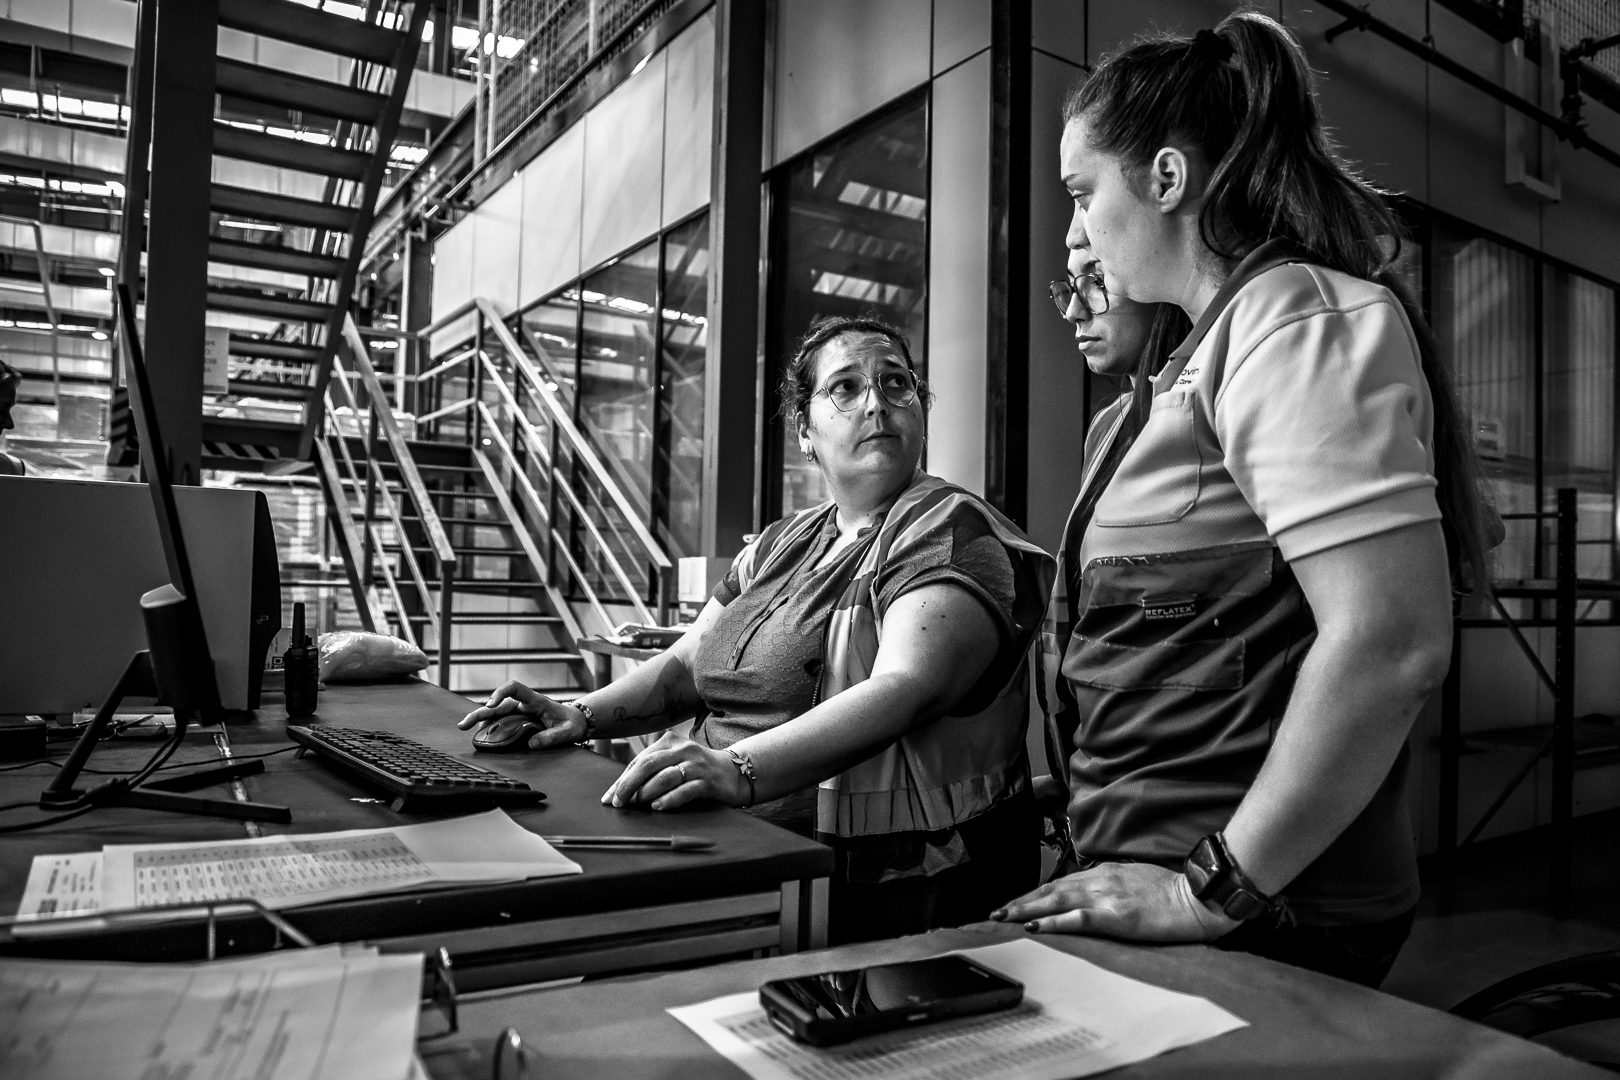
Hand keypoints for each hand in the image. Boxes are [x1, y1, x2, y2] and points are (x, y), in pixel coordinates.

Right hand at [457, 680, 586, 748]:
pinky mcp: (518, 721)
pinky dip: (489, 726)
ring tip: (464, 727)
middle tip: (464, 724)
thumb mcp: (567, 732)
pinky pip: (500, 721)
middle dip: (480, 711)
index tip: (492, 704)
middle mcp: (524, 704)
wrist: (576, 722)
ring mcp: (520, 712)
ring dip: (480, 718)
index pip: (515, 688)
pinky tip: (479, 734)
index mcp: (536, 701)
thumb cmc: (572, 723)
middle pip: (498, 703)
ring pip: (496, 712)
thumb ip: (552, 737)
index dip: (501, 692)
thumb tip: (532, 744)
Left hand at [600, 731, 747, 810]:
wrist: (733, 772)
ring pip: (666, 776)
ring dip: (647, 792)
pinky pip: (685, 790)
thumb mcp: (674, 763)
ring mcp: (696, 764)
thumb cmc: (696, 770)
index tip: (609, 798)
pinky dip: (669, 799)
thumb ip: (651, 771)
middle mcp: (683, 749)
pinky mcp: (708, 781)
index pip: (640, 760)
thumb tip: (621, 792)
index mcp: (670, 742)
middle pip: (649, 764)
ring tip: (637, 804)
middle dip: (629, 785)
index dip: (622, 780)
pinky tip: (658, 806)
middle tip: (618, 802)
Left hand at [990, 862, 1238, 941]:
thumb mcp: (1134, 879)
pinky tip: (1034, 926)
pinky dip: (1052, 922)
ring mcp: (1105, 897)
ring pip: (1055, 900)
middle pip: (1050, 890)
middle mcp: (1098, 881)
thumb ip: (1110, 883)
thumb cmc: (1170, 892)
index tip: (1014, 901)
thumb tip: (1091, 889)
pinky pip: (1076, 918)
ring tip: (1003, 916)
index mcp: (1103, 873)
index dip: (1034, 892)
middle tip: (995, 911)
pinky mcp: (1115, 916)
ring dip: (1026, 909)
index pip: (1060, 882)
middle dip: (1020, 900)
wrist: (1196, 898)